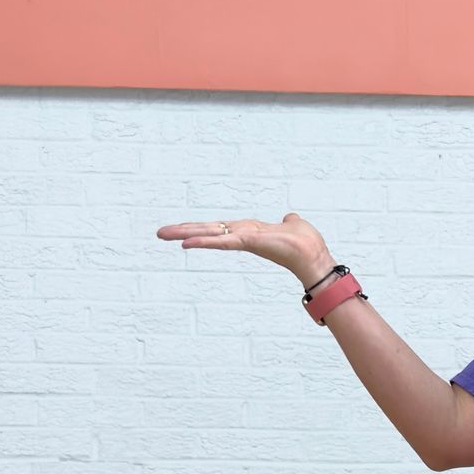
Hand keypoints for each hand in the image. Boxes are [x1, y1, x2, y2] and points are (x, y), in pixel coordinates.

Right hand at [156, 210, 334, 285]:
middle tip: (159, 233)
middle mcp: (242, 236)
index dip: (200, 229)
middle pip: (207, 231)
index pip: (219, 229)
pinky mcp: (248, 242)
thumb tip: (290, 218)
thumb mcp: (294, 226)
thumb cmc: (305, 243)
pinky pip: (222, 241)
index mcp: (248, 232)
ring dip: (185, 235)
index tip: (182, 231)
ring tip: (163, 234)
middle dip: (183, 232)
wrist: (314, 255)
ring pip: (209, 235)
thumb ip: (288, 222)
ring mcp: (243, 239)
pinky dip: (204, 242)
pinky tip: (187, 244)